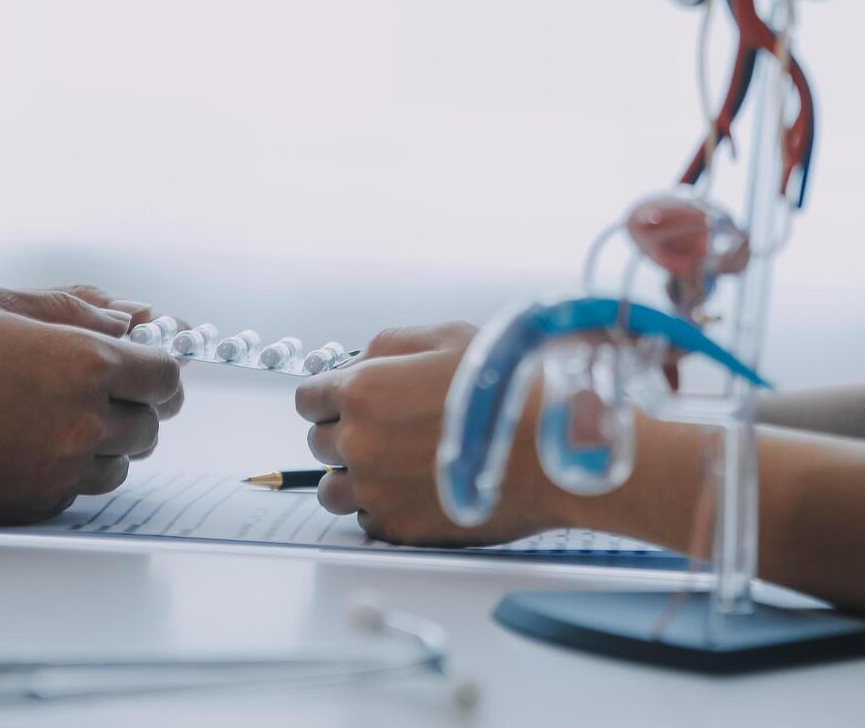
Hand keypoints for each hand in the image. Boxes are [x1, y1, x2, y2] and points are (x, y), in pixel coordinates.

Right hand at [0, 286, 183, 524]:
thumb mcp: (1, 304)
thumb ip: (77, 309)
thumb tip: (128, 317)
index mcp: (85, 363)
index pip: (165, 376)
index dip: (159, 371)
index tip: (146, 369)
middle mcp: (83, 421)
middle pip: (149, 424)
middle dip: (132, 405)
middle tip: (96, 391)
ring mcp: (59, 469)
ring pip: (118, 463)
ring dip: (103, 443)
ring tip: (50, 418)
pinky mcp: (33, 504)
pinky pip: (78, 490)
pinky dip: (67, 471)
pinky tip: (25, 446)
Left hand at [295, 322, 567, 546]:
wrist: (556, 446)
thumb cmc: (510, 387)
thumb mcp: (448, 336)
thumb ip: (390, 344)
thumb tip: (358, 361)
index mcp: (364, 390)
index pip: (309, 398)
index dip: (331, 396)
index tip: (348, 401)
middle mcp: (360, 443)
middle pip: (320, 442)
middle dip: (347, 432)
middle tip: (390, 429)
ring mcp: (377, 491)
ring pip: (334, 490)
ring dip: (356, 476)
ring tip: (398, 465)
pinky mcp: (400, 528)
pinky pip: (368, 520)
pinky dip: (384, 507)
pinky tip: (419, 489)